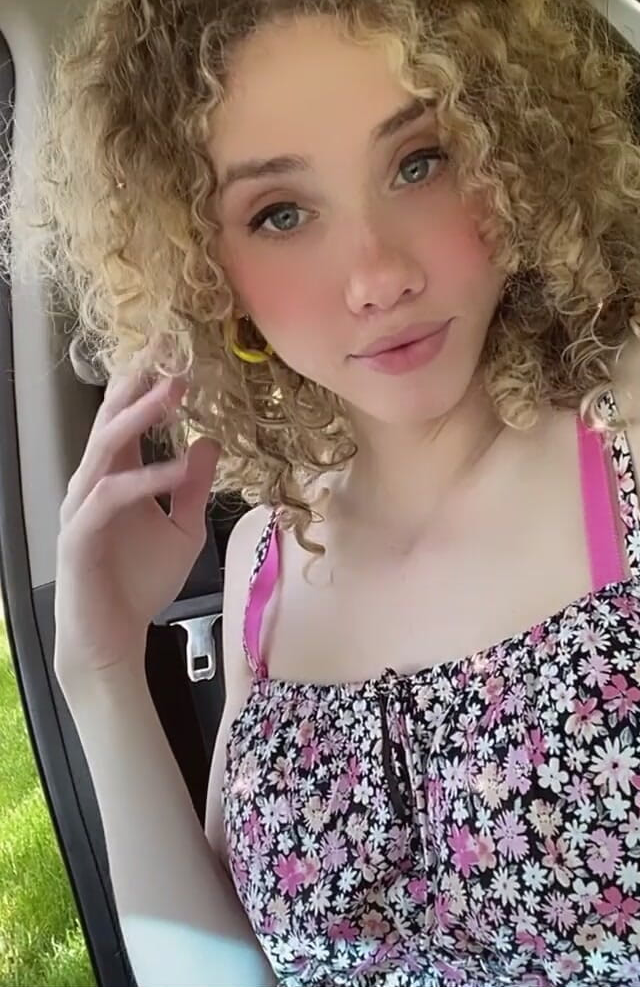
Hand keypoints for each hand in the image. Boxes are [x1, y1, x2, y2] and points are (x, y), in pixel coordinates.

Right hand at [55, 369, 220, 690]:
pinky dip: (146, 479)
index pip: (127, 417)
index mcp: (115, 475)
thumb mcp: (183, 528)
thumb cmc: (140, 583)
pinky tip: (177, 467)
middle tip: (170, 348)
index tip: (176, 347)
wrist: (112, 639)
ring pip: (106, 448)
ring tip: (174, 391)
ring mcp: (82, 506)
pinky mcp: (80, 535)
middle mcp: (93, 482)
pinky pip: (112, 497)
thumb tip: (212, 441)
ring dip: (140, 417)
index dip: (147, 382)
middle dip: (139, 382)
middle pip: (111, 420)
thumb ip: (194, 486)